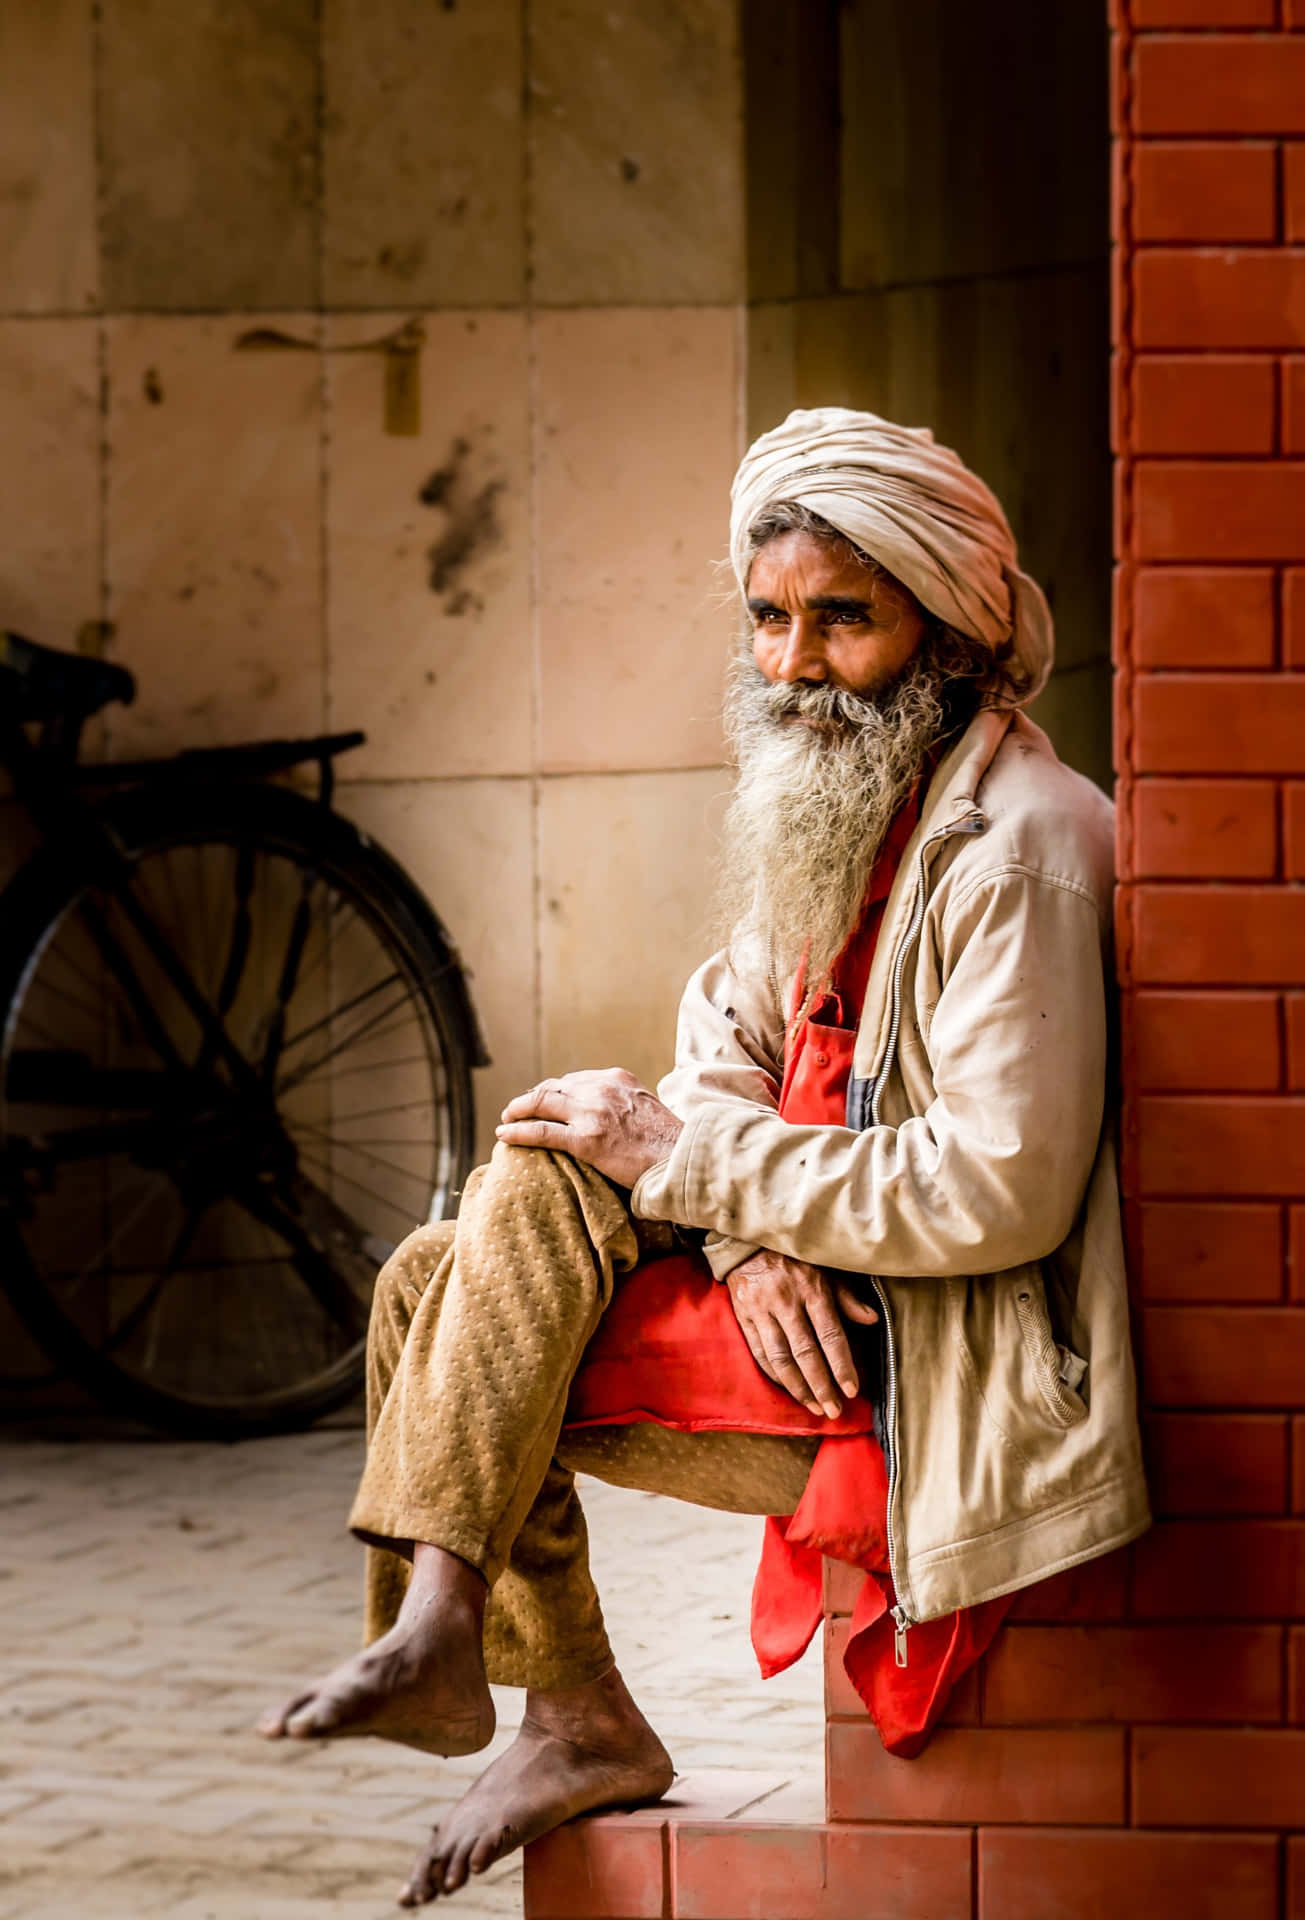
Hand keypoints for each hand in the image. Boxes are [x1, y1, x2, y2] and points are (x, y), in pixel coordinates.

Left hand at [496, 1068, 682, 1189]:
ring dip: (517, 1110)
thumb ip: (624, 1104)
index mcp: (617, 1078)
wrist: (682, 1159)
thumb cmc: (670, 1143)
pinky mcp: (586, 1139)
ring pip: (541, 1104)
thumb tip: (612, 1117)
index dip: (553, 1091)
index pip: (573, 1080)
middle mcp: (601, 1088)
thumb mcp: (647, 1108)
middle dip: (531, 1098)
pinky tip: (504, 1135)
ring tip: (505, 1119)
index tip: (542, 1101)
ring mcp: (592, 1112)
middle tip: (516, 1110)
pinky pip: (541, 1131)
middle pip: (553, 1088)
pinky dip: (518, 1132)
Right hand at [726, 1250, 878, 1419]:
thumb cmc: (795, 1258)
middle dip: (821, 1386)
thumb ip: (846, 1297)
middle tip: (833, 1411)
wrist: (748, 1243)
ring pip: (781, 1358)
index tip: (851, 1390)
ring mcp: (762, 1310)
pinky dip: (775, 1375)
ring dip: (798, 1387)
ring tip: (814, 1407)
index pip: (830, 1335)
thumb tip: (872, 1320)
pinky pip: (760, 1353)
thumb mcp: (825, 1270)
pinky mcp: (744, 1317)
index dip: (841, 1365)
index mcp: (812, 1289)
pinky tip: (789, 1389)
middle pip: (806, 1352)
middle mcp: (786, 1301)